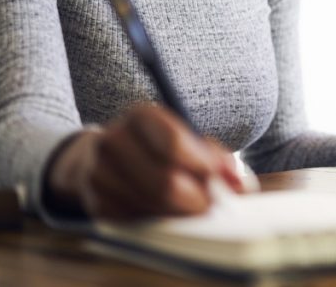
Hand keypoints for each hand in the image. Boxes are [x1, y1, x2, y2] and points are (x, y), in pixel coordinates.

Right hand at [44, 103, 244, 218]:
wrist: (98, 156)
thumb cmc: (157, 146)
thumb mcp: (185, 138)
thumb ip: (215, 156)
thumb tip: (239, 185)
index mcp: (141, 116)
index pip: (175, 143)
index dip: (202, 166)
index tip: (219, 180)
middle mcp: (114, 140)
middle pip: (165, 181)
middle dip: (196, 199)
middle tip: (212, 205)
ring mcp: (99, 173)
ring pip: (152, 205)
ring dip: (179, 213)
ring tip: (191, 208)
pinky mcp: (96, 203)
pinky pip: (137, 221)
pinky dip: (158, 220)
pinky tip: (164, 211)